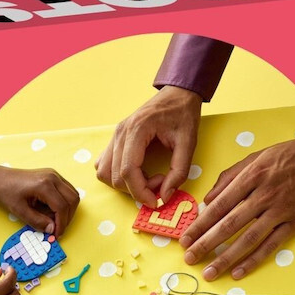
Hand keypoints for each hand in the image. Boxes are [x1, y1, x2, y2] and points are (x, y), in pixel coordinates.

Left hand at [0, 162, 80, 236]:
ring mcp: (54, 175)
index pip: (62, 207)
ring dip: (69, 210)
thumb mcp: (19, 211)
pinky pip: (67, 190)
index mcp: (44, 185)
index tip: (56, 235)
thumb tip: (52, 230)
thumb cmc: (6, 193)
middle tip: (58, 230)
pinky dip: (65, 202)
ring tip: (57, 222)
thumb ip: (37, 221)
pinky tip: (55, 211)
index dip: (61, 224)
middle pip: (72, 200)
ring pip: (73, 194)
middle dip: (67, 218)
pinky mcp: (53, 176)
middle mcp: (53, 177)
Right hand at [96, 85, 201, 207]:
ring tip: (147, 178)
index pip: (128, 171)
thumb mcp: (189, 141)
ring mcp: (114, 136)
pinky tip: (136, 172)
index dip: (140, 192)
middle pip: (115, 176)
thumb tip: (165, 196)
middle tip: (159, 182)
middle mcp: (120, 133)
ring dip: (125, 184)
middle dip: (136, 189)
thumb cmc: (183, 113)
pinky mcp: (114, 140)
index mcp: (137, 130)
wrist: (177, 93)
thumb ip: (179, 170)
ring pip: (105, 174)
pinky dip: (116, 176)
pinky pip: (105, 166)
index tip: (155, 201)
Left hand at [180, 136, 294, 279]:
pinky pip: (272, 245)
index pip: (219, 205)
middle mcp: (265, 194)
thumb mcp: (256, 157)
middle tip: (189, 259)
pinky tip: (237, 272)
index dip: (200, 224)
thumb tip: (207, 201)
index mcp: (252, 176)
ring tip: (209, 273)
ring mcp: (281, 210)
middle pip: (230, 224)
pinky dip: (254, 260)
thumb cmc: (287, 157)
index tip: (184, 239)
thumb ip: (228, 178)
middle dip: (206, 244)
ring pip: (249, 238)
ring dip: (226, 258)